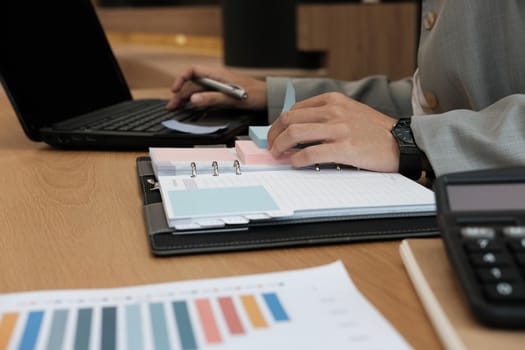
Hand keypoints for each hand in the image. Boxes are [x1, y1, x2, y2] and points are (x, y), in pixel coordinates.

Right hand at [166, 65, 266, 109]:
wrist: (269, 97)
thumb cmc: (254, 95)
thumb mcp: (232, 98)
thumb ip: (212, 98)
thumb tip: (193, 99)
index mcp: (217, 74)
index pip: (193, 71)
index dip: (181, 79)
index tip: (175, 90)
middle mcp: (216, 78)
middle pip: (193, 83)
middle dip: (181, 94)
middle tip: (171, 106)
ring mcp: (219, 85)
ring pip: (198, 89)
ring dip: (186, 97)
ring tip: (176, 107)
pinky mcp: (223, 92)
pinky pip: (205, 94)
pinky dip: (196, 99)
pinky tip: (191, 106)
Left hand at [267, 92, 399, 172]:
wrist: (402, 141)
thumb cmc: (375, 130)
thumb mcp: (349, 112)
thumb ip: (325, 115)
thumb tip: (298, 128)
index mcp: (333, 101)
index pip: (294, 109)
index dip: (279, 124)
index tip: (275, 135)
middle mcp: (333, 111)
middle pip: (289, 119)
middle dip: (274, 135)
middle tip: (272, 148)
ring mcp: (339, 129)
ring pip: (295, 133)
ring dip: (280, 146)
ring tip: (278, 156)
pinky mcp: (344, 147)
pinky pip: (310, 152)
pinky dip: (297, 159)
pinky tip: (295, 163)